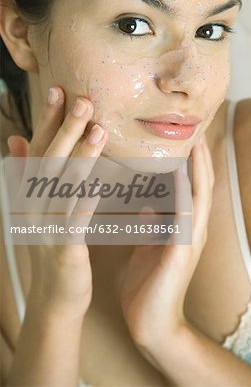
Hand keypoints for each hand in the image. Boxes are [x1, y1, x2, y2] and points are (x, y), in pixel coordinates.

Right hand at [7, 87, 107, 318]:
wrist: (54, 296)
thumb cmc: (51, 246)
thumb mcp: (34, 207)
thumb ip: (27, 172)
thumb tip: (16, 138)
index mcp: (32, 193)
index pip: (40, 149)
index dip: (49, 120)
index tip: (59, 90)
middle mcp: (35, 205)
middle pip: (51, 161)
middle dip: (67, 129)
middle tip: (83, 100)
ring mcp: (47, 226)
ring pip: (63, 187)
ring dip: (80, 158)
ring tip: (98, 131)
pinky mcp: (64, 249)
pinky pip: (73, 222)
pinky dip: (82, 203)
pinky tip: (94, 186)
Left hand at [120, 136, 214, 348]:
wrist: (151, 322)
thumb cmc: (149, 285)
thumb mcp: (149, 248)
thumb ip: (152, 226)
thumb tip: (148, 206)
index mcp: (184, 229)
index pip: (192, 190)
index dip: (192, 165)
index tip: (187, 140)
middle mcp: (192, 231)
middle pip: (201, 188)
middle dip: (200, 160)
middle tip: (196, 132)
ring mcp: (190, 240)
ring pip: (199, 197)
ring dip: (198, 170)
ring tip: (195, 144)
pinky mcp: (181, 251)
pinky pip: (184, 216)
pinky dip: (184, 193)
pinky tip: (180, 173)